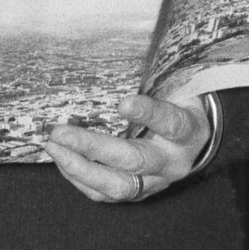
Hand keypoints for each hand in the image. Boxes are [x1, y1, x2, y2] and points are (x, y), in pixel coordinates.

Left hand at [42, 93, 210, 203]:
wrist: (195, 143)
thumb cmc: (178, 104)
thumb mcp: (178, 87)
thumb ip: (156, 79)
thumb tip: (119, 54)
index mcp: (188, 130)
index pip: (170, 123)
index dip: (147, 113)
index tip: (123, 103)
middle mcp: (173, 161)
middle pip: (134, 160)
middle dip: (93, 148)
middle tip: (60, 132)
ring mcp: (156, 182)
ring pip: (118, 185)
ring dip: (80, 168)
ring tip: (53, 147)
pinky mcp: (140, 194)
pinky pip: (108, 194)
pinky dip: (81, 179)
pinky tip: (62, 161)